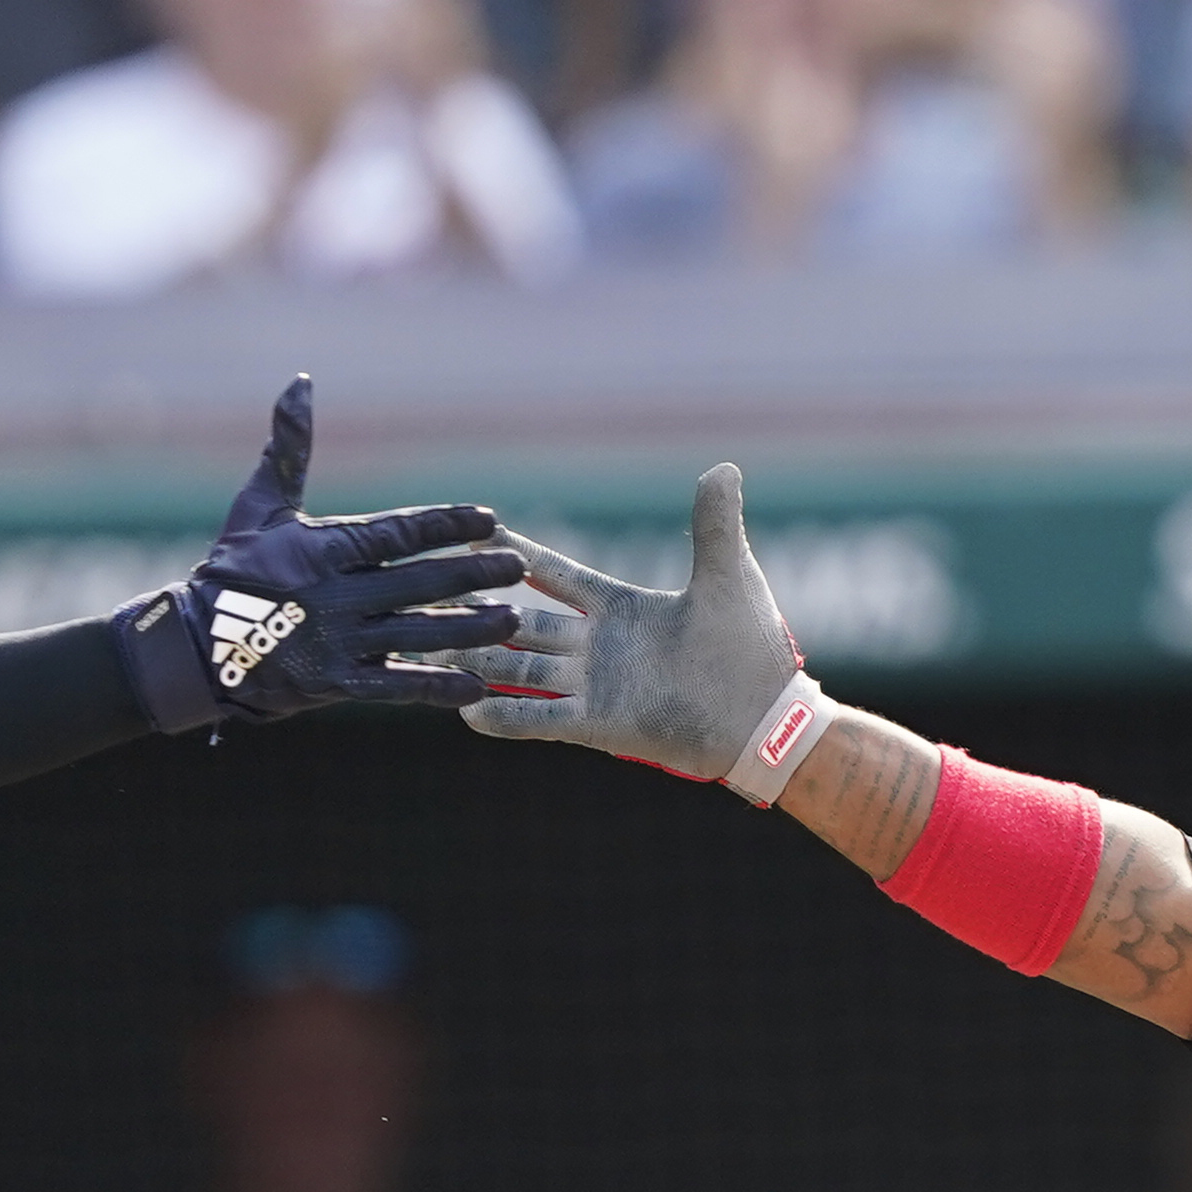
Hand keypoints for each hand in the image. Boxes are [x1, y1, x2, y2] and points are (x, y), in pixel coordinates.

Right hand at [109, 377, 526, 731]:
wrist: (194, 647)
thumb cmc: (232, 571)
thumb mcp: (259, 505)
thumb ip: (288, 449)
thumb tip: (300, 382)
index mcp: (327, 549)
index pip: (399, 532)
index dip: (447, 524)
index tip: (489, 519)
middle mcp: (339, 595)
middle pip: (421, 582)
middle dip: (474, 573)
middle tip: (518, 566)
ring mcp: (339, 642)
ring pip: (419, 633)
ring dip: (471, 626)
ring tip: (513, 618)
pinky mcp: (335, 683)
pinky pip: (396, 684)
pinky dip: (437, 687)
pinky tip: (476, 685)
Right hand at [452, 464, 806, 783]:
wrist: (767, 719)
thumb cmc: (752, 648)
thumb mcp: (729, 578)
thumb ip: (713, 525)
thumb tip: (723, 466)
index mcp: (622, 607)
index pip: (554, 575)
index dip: (515, 556)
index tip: (471, 536)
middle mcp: (599, 645)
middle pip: (522, 622)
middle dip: (477, 611)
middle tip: (425, 597)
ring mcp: (595, 686)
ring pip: (520, 668)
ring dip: (476, 658)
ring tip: (428, 650)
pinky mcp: (599, 725)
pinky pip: (540, 718)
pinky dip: (504, 714)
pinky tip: (463, 708)